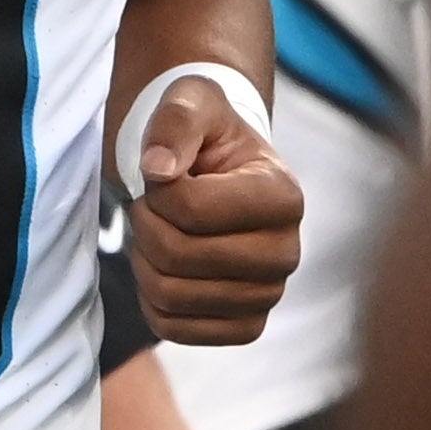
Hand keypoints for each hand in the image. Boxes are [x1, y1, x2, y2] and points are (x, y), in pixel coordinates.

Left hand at [128, 77, 302, 344]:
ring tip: (157, 229)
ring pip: (170, 296)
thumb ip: (176, 121)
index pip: (192, 210)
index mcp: (285, 196)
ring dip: (144, 258)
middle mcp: (287, 253)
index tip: (163, 173)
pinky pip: (172, 328)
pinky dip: (150, 297)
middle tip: (150, 203)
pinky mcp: (244, 326)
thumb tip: (158, 170)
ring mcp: (268, 296)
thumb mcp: (191, 101)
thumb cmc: (206, 133)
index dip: (158, 190)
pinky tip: (163, 264)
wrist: (217, 173)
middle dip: (146, 224)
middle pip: (179, 257)